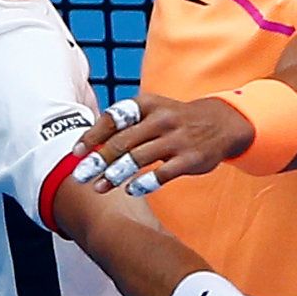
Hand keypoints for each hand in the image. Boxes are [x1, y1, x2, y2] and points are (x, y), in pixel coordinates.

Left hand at [70, 93, 254, 195]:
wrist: (220, 123)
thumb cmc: (175, 119)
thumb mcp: (152, 111)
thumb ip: (125, 126)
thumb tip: (90, 146)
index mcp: (147, 104)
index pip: (113, 118)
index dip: (92, 135)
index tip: (76, 152)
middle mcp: (160, 119)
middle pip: (122, 141)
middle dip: (97, 160)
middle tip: (79, 176)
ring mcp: (176, 139)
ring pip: (139, 158)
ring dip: (115, 174)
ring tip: (98, 188)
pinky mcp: (189, 159)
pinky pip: (163, 174)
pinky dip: (144, 183)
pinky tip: (130, 191)